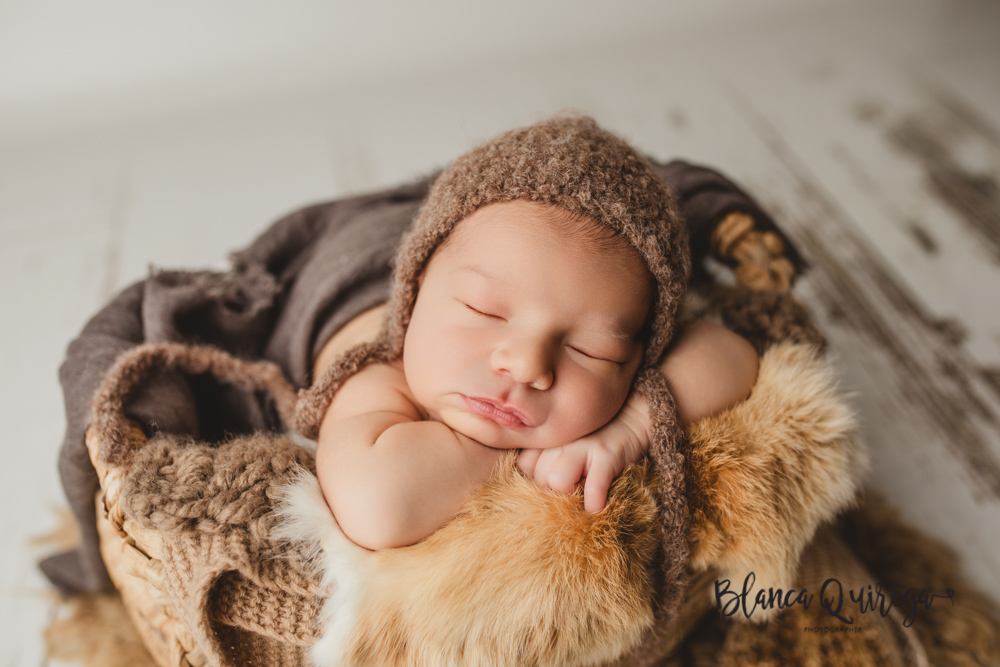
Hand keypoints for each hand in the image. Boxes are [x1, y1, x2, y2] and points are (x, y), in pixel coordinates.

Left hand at [517, 391, 650, 513]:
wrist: (631, 419)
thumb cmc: (594, 438)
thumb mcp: (566, 442)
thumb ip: (544, 457)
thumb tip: (530, 485)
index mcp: (549, 438)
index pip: (524, 466)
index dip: (535, 478)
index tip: (551, 481)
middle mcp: (561, 440)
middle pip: (539, 477)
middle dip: (553, 489)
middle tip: (571, 487)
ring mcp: (583, 446)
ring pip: (557, 481)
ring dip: (570, 493)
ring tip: (582, 493)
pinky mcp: (607, 455)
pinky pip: (594, 486)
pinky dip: (595, 501)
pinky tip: (597, 505)